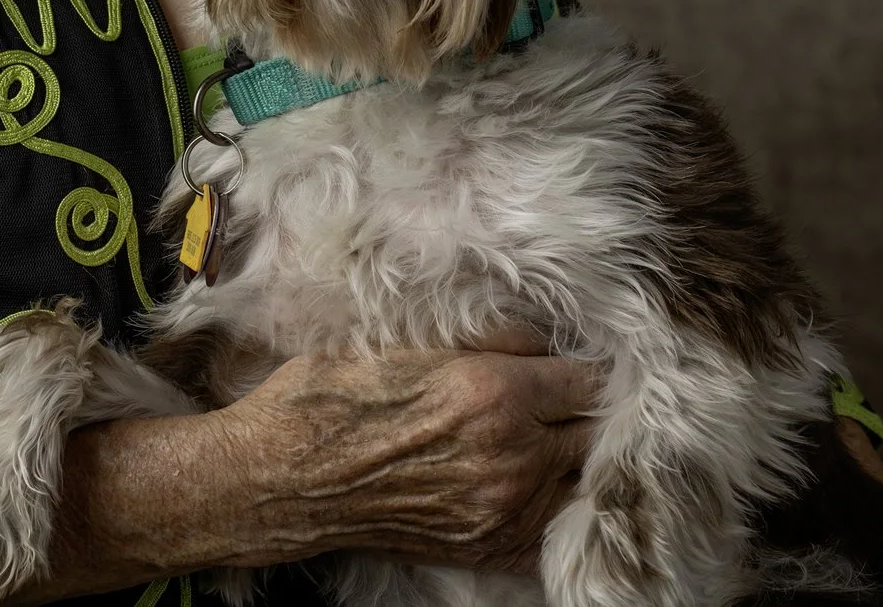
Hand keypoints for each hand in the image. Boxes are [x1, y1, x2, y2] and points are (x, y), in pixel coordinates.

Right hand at [214, 348, 600, 574]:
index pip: (588, 380)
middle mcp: (510, 454)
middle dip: (591, 414)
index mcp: (493, 392)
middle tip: (576, 402)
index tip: (582, 364)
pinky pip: (557, 534)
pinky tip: (548, 489)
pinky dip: (562, 511)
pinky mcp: (489, 546)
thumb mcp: (404, 339)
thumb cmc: (333, 398)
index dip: (590, 368)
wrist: (285, 476)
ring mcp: (503, 508)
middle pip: (597, 433)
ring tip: (565, 442)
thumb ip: (487, 335)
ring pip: (586, 483)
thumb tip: (541, 337)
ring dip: (581, 461)